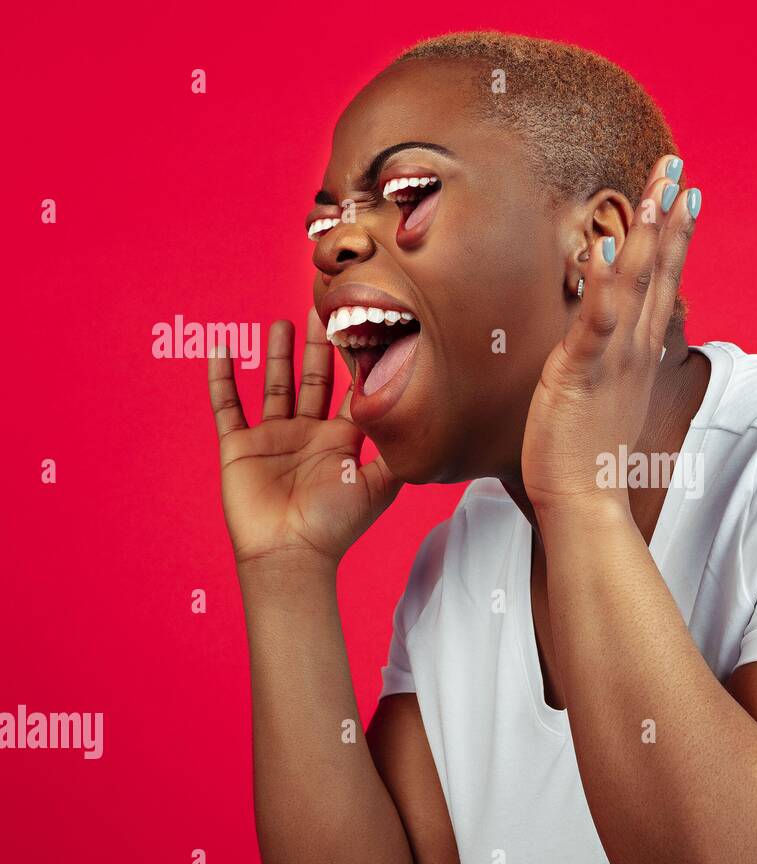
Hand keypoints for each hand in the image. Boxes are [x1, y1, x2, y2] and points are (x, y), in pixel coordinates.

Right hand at [208, 311, 401, 572]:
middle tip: (322, 310)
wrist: (291, 554)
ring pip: (274, 385)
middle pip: (313, 380)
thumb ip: (398, 452)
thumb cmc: (336, 525)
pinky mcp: (239, 446)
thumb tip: (427, 420)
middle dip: (318, 347)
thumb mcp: (378, 486)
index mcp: (340, 440)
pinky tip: (221, 348)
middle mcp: (307, 433)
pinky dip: (222, 379)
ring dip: (277, 356)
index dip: (355, 360)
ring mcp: (273, 437)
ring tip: (281, 323)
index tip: (362, 325)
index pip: (348, 390)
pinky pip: (227, 406)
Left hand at [521, 154, 699, 514]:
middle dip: (669, 216)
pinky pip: (596, 322)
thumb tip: (600, 343)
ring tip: (658, 190)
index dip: (676, 237)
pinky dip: (604, 285)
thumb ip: (605, 362)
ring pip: (638, 287)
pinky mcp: (583, 373)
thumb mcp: (603, 397)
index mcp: (639, 353)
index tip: (686, 195)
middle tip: (678, 167)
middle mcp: (635, 350)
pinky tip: (608, 248)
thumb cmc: (588, 458)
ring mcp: (614, 359)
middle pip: (660, 271)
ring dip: (650, 235)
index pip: (663, 284)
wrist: (587, 504)